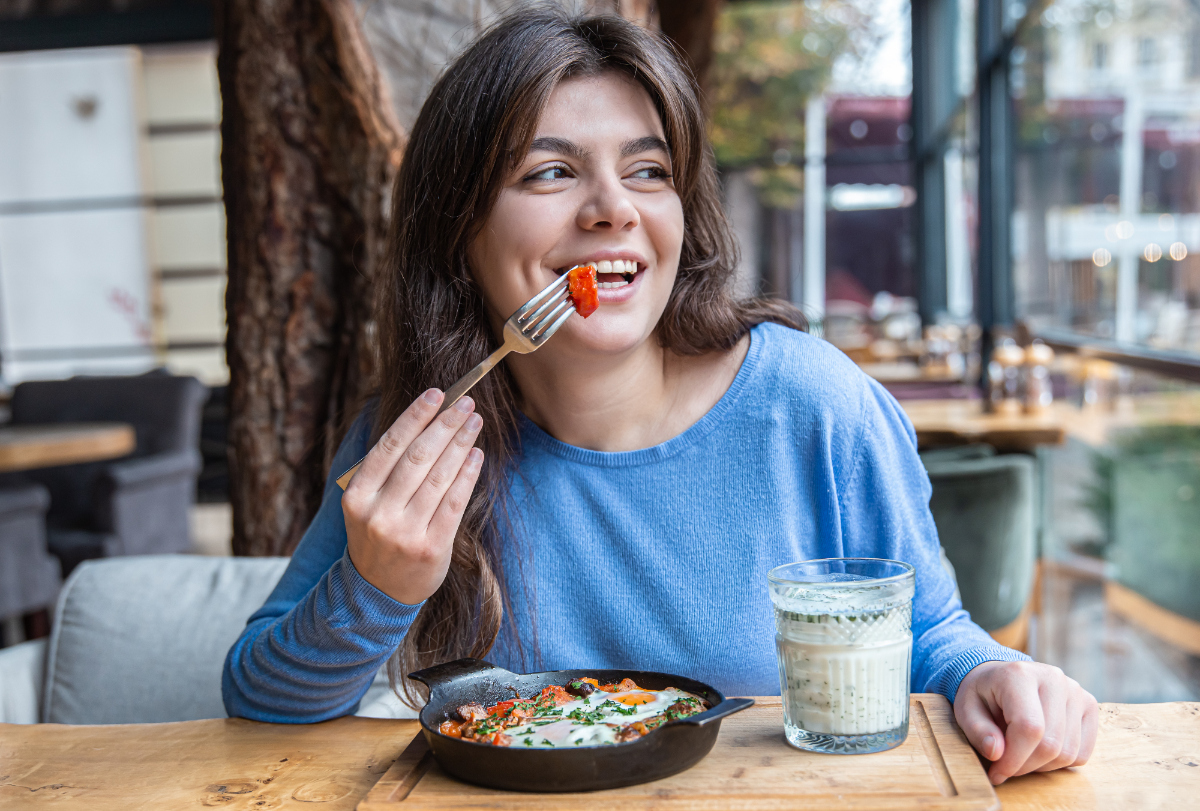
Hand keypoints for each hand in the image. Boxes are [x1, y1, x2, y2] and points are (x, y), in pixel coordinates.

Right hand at [341, 389, 483, 604]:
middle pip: (417, 458)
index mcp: (356, 496)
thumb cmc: (377, 536)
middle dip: (445, 425)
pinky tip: (476, 456)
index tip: (437, 394)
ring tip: (474, 424)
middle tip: (466, 405)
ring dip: (460, 444)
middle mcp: (378, 514)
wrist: (377, 592)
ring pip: (439, 477)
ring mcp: (405, 533)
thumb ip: (387, 471)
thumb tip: (426, 422)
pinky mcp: (431, 548)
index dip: (415, 416)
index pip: (389, 446)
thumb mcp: (366, 504)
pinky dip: (467, 475)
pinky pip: (454, 503)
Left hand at [954, 660, 1098, 784]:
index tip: (997, 773)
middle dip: (1025, 766)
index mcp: (1019, 675)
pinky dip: (1060, 762)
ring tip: (1020, 754)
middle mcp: (1053, 678)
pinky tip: (1039, 748)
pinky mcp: (1089, 705)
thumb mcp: (966, 709)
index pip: (1029, 728)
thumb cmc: (984, 694)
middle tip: (1005, 767)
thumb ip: (978, 730)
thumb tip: (996, 753)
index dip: (1014, 759)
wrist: (1002, 677)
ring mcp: (1075, 691)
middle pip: (1051, 744)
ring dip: (1041, 766)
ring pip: (1068, 753)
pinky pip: (1082, 753)